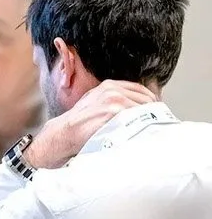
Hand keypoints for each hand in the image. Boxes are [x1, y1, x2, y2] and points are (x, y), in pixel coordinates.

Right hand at [24, 80, 157, 168]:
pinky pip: (138, 118)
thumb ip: (115, 100)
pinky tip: (140, 133)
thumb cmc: (80, 123)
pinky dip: (142, 126)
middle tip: (154, 125)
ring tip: (149, 131)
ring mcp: (114, 100)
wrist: (64, 133)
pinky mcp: (115, 112)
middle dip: (153, 113)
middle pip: (147, 99)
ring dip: (150, 120)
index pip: (142, 90)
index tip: (154, 114)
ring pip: (145, 109)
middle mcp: (113, 89)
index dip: (151, 102)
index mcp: (109, 85)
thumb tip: (139, 106)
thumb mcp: (96, 103)